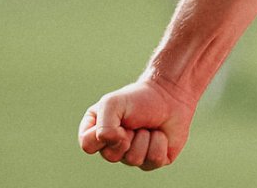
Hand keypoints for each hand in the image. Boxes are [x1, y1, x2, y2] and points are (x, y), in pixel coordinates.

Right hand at [79, 77, 196, 171]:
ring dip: (144, 137)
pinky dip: (159, 143)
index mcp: (97, 132)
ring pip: (133, 159)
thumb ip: (104, 125)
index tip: (116, 119)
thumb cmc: (138, 98)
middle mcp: (112, 147)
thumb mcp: (112, 103)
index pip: (87, 145)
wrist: (169, 95)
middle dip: (127, 135)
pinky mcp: (152, 161)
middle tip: (134, 122)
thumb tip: (113, 143)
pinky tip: (160, 134)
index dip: (102, 135)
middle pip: (111, 156)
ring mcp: (131, 156)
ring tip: (147, 126)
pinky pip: (153, 160)